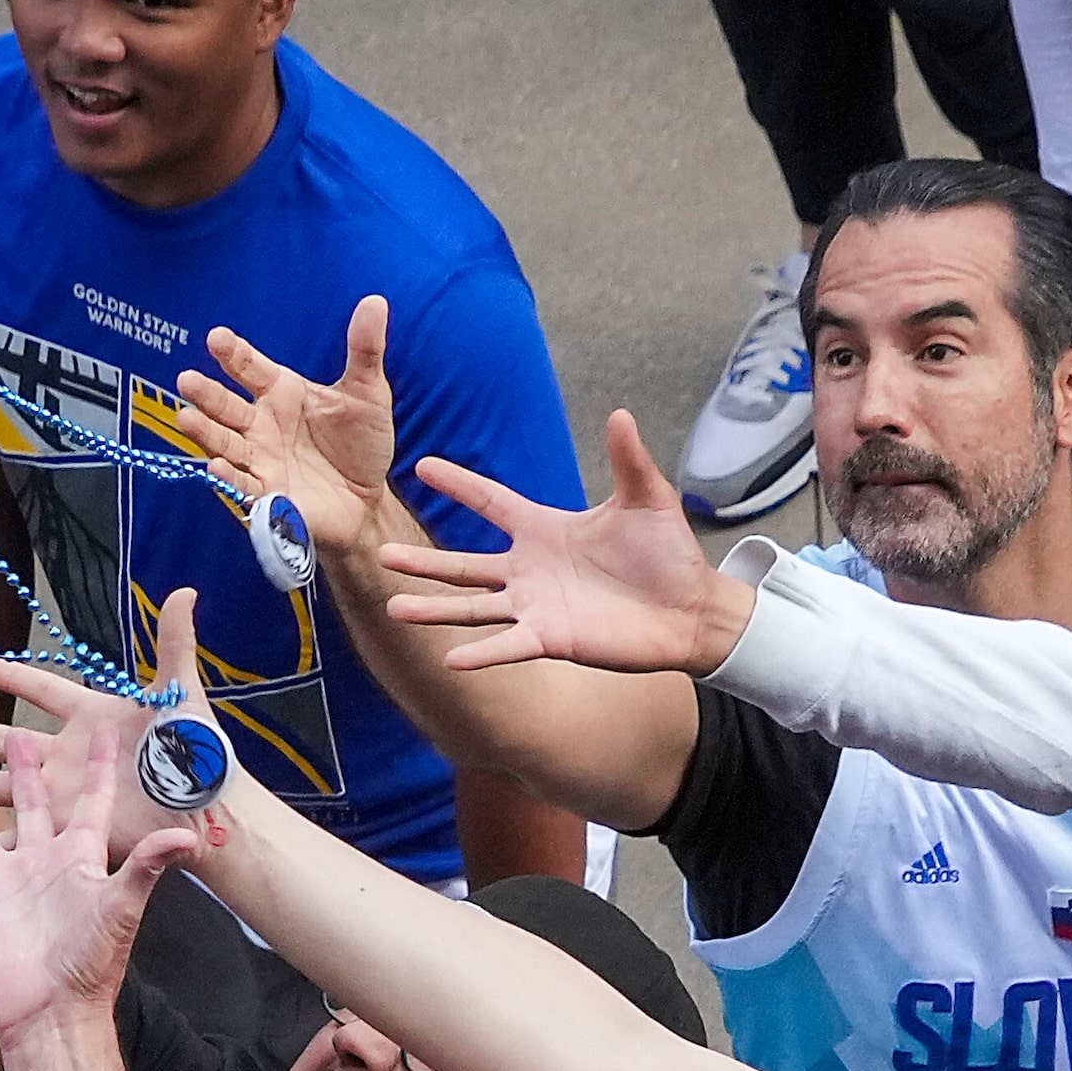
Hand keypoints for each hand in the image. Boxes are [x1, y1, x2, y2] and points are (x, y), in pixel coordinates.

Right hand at [0, 588, 225, 866]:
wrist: (208, 814)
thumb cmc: (199, 756)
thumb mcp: (183, 696)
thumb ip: (175, 645)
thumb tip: (185, 592)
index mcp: (94, 719)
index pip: (48, 691)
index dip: (18, 678)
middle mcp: (71, 757)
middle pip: (7, 741)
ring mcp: (64, 796)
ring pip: (0, 787)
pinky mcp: (66, 831)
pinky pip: (17, 837)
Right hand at [0, 723, 199, 1043]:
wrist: (50, 1011)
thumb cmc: (91, 962)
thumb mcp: (122, 908)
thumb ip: (145, 867)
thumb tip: (187, 837)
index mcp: (78, 856)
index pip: (90, 801)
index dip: (100, 767)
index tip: (108, 726)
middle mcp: (38, 861)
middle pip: (27, 804)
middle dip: (21, 771)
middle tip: (16, 734)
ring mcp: (0, 881)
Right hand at [174, 299, 395, 561]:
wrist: (369, 498)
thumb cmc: (361, 443)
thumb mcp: (367, 394)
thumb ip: (364, 351)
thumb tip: (375, 302)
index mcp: (281, 392)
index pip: (249, 367)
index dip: (233, 354)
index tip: (217, 338)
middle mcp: (262, 424)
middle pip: (227, 406)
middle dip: (206, 394)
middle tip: (186, 380)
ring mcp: (261, 459)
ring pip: (225, 443)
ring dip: (206, 432)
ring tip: (186, 418)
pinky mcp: (268, 495)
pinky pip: (244, 485)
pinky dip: (229, 478)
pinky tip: (217, 467)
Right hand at [381, 410, 751, 676]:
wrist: (690, 609)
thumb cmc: (668, 554)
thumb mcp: (647, 499)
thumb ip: (628, 460)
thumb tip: (620, 413)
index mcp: (544, 529)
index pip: (490, 501)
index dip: (458, 483)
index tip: (422, 465)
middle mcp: (530, 569)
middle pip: (464, 564)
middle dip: (422, 560)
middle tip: (380, 552)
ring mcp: (536, 606)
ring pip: (472, 606)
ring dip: (433, 609)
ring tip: (394, 605)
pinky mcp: (551, 638)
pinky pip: (507, 645)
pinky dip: (480, 652)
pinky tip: (449, 657)